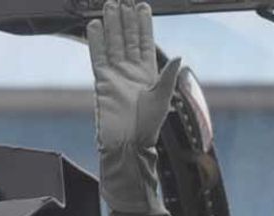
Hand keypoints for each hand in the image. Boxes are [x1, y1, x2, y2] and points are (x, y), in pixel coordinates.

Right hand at [87, 0, 179, 149]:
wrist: (129, 142)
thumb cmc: (148, 125)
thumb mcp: (163, 98)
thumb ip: (168, 76)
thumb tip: (178, 57)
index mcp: (149, 73)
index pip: (145, 43)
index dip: (144, 25)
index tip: (142, 7)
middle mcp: (132, 71)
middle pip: (128, 39)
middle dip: (126, 20)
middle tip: (122, 1)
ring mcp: (116, 74)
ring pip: (113, 44)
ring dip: (112, 25)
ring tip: (109, 6)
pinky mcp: (102, 81)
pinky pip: (98, 56)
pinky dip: (96, 41)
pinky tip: (94, 26)